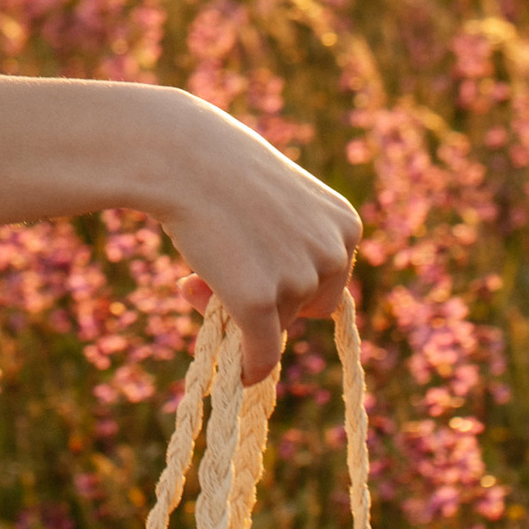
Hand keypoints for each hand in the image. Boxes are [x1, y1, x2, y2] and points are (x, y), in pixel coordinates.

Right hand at [151, 94, 362, 382]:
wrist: (181, 155)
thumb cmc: (222, 170)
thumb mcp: (277, 203)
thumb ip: (288, 249)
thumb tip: (268, 317)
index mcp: (346, 225)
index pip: (331, 278)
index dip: (291, 279)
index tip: (257, 262)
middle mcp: (333, 254)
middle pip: (309, 306)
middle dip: (270, 300)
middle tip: (221, 276)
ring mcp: (297, 279)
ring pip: (277, 326)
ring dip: (241, 313)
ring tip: (199, 275)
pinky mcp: (260, 302)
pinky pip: (261, 354)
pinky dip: (250, 368)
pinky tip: (236, 373)